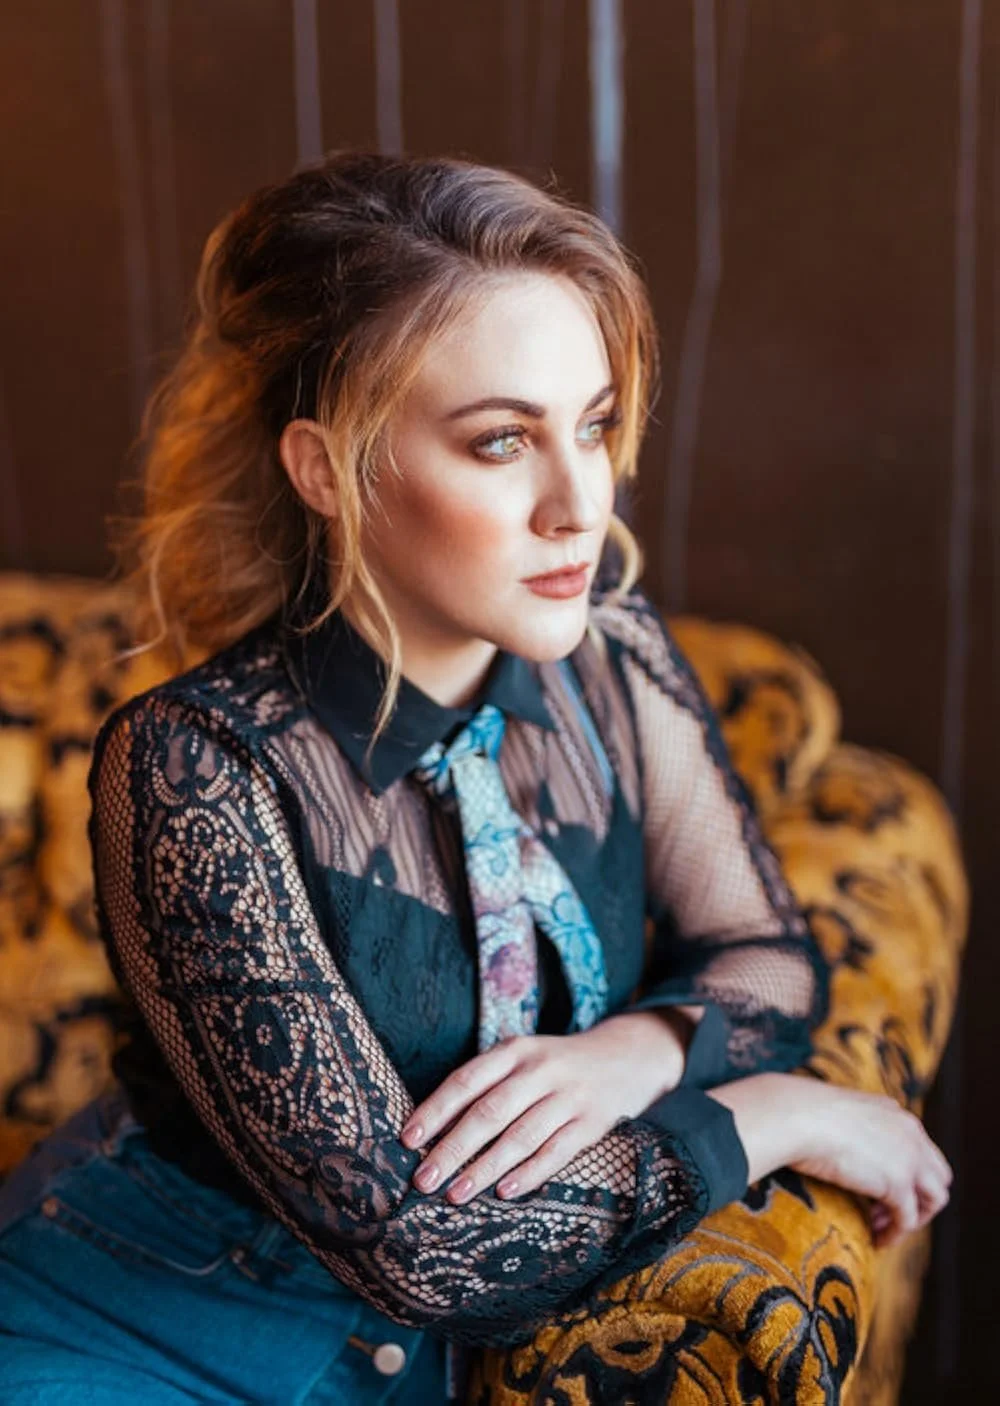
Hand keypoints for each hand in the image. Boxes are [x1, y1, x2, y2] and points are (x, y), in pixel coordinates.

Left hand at [400, 1011, 687, 1204]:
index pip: (466, 1081)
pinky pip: (556, 1152)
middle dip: (452, 1149)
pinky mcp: (592, 1123)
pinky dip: (529, 1174)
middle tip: (423, 1180)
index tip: (407, 1139)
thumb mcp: (521, 1058)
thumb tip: (433, 1129)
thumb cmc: (554, 1065)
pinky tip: (504, 1192)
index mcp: (514, 1050)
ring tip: (454, 1194)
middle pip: (489, 1112)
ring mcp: (568, 1097)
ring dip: (484, 1168)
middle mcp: (540, 1070)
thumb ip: (485, 1085)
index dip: (435, 1110)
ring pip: (520, 1136)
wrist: (624, 1056)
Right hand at [790, 1084, 951, 1247]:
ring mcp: (908, 1158)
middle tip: (886, 1210)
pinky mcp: (897, 1183)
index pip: (919, 1148)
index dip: (905, 1171)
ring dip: (913, 1217)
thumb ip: (848, 1125)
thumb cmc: (798, 1113)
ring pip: (934, 1198)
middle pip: (937, 1174)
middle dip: (919, 1196)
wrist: (795, 1117)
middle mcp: (910, 1132)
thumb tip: (828, 1138)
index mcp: (893, 1112)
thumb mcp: (835, 1112)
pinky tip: (876, 1241)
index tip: (878, 1186)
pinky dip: (895, 1234)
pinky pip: (908, 1219)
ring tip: (882, 1227)